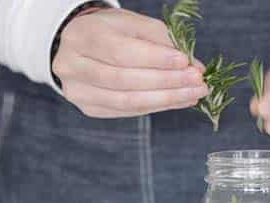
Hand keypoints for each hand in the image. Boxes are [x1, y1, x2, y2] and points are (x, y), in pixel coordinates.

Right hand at [52, 8, 207, 117]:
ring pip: (127, 101)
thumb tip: (195, 68)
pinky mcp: (89, 108)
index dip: (156, 60)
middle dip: (167, 82)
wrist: (82, 45)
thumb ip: (164, 42)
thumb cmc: (112, 32)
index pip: (122, 52)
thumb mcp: (135, 25)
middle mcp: (72, 65)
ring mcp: (78, 91)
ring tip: (193, 94)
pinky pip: (128, 111)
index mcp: (82, 36)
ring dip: (167, 99)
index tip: (186, 62)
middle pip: (125, 80)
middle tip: (198, 82)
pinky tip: (179, 101)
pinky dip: (157, 107)